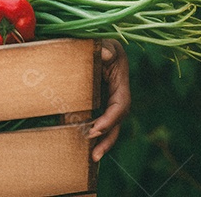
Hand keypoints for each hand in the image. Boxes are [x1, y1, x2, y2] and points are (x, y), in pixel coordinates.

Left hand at [87, 38, 129, 161]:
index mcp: (120, 81)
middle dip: (108, 139)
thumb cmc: (99, 41)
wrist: (92, 41)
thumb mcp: (103, 42)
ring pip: (107, 124)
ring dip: (100, 141)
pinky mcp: (95, 100)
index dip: (110, 119)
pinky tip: (79, 143)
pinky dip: (88, 130)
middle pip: (116, 121)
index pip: (120, 105)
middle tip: (95, 155)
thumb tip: (107, 53)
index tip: (96, 129)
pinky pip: (94, 118)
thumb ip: (104, 47)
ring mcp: (106, 98)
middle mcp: (116, 93)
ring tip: (91, 158)